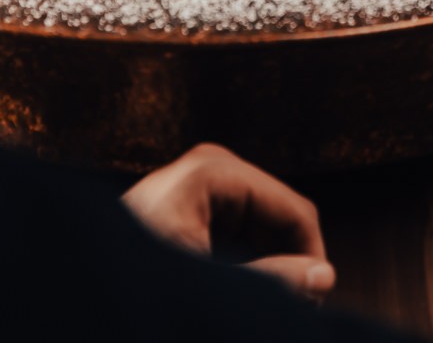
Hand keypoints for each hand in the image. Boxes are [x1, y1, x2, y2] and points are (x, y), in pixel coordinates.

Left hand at [123, 143, 335, 296]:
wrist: (70, 295)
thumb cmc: (136, 283)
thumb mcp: (212, 283)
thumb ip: (272, 281)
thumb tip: (324, 277)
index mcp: (214, 171)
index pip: (293, 209)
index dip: (312, 258)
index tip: (313, 302)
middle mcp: (208, 164)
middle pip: (277, 213)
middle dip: (288, 258)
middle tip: (291, 306)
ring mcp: (195, 180)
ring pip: (259, 222)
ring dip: (268, 261)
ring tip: (261, 298)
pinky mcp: (185, 200)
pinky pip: (235, 226)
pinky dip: (245, 258)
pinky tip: (238, 285)